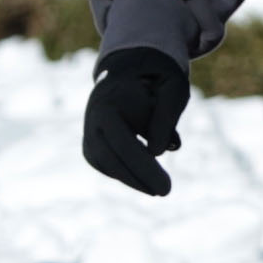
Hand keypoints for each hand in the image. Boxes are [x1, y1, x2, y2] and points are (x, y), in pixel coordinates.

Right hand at [82, 45, 190, 195]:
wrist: (131, 70)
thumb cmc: (156, 80)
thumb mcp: (172, 89)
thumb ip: (167, 116)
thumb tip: (157, 152)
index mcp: (108, 103)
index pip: (123, 142)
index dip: (143, 166)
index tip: (166, 184)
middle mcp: (92, 120)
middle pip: (110, 158)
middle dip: (138, 177)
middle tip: (166, 191)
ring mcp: (90, 133)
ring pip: (107, 165)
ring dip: (133, 179)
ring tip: (159, 188)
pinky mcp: (93, 146)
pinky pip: (108, 166)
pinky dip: (128, 175)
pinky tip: (148, 181)